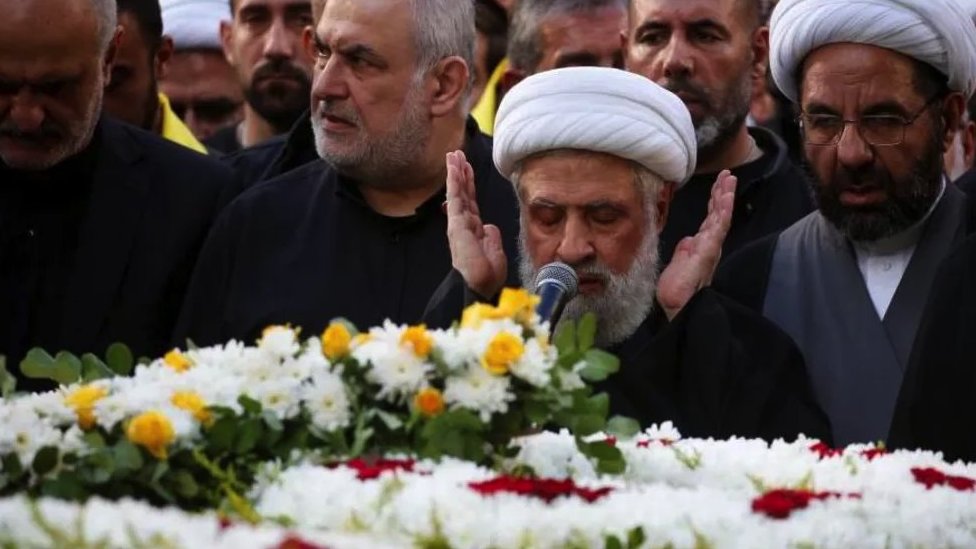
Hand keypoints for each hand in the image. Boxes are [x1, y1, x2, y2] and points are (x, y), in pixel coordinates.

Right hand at [445, 150, 507, 297]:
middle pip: (462, 194)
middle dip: (460, 174)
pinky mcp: (456, 223)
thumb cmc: (487, 276)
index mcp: (473, 231)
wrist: (480, 286)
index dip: (469, 185)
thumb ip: (491, 236)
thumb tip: (489, 226)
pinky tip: (453, 167)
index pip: (470, 203)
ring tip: (453, 155)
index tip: (467, 170)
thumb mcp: (495, 251)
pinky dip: (455, 181)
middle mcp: (463, 225)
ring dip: (455, 173)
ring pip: (457, 192)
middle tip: (456, 155)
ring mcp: (458, 224)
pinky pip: (456, 197)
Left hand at [657, 170, 736, 320]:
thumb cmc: (676, 288)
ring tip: (729, 179)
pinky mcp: (708, 251)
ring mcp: (710, 247)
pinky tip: (725, 197)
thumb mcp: (677, 263)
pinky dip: (723, 211)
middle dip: (723, 193)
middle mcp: (710, 244)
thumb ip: (685, 250)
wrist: (675, 304)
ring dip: (725, 197)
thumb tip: (688, 240)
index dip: (715, 200)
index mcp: (702, 245)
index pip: (710, 218)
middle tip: (727, 174)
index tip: (718, 183)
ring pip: (721, 217)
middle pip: (718, 214)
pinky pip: (718, 228)